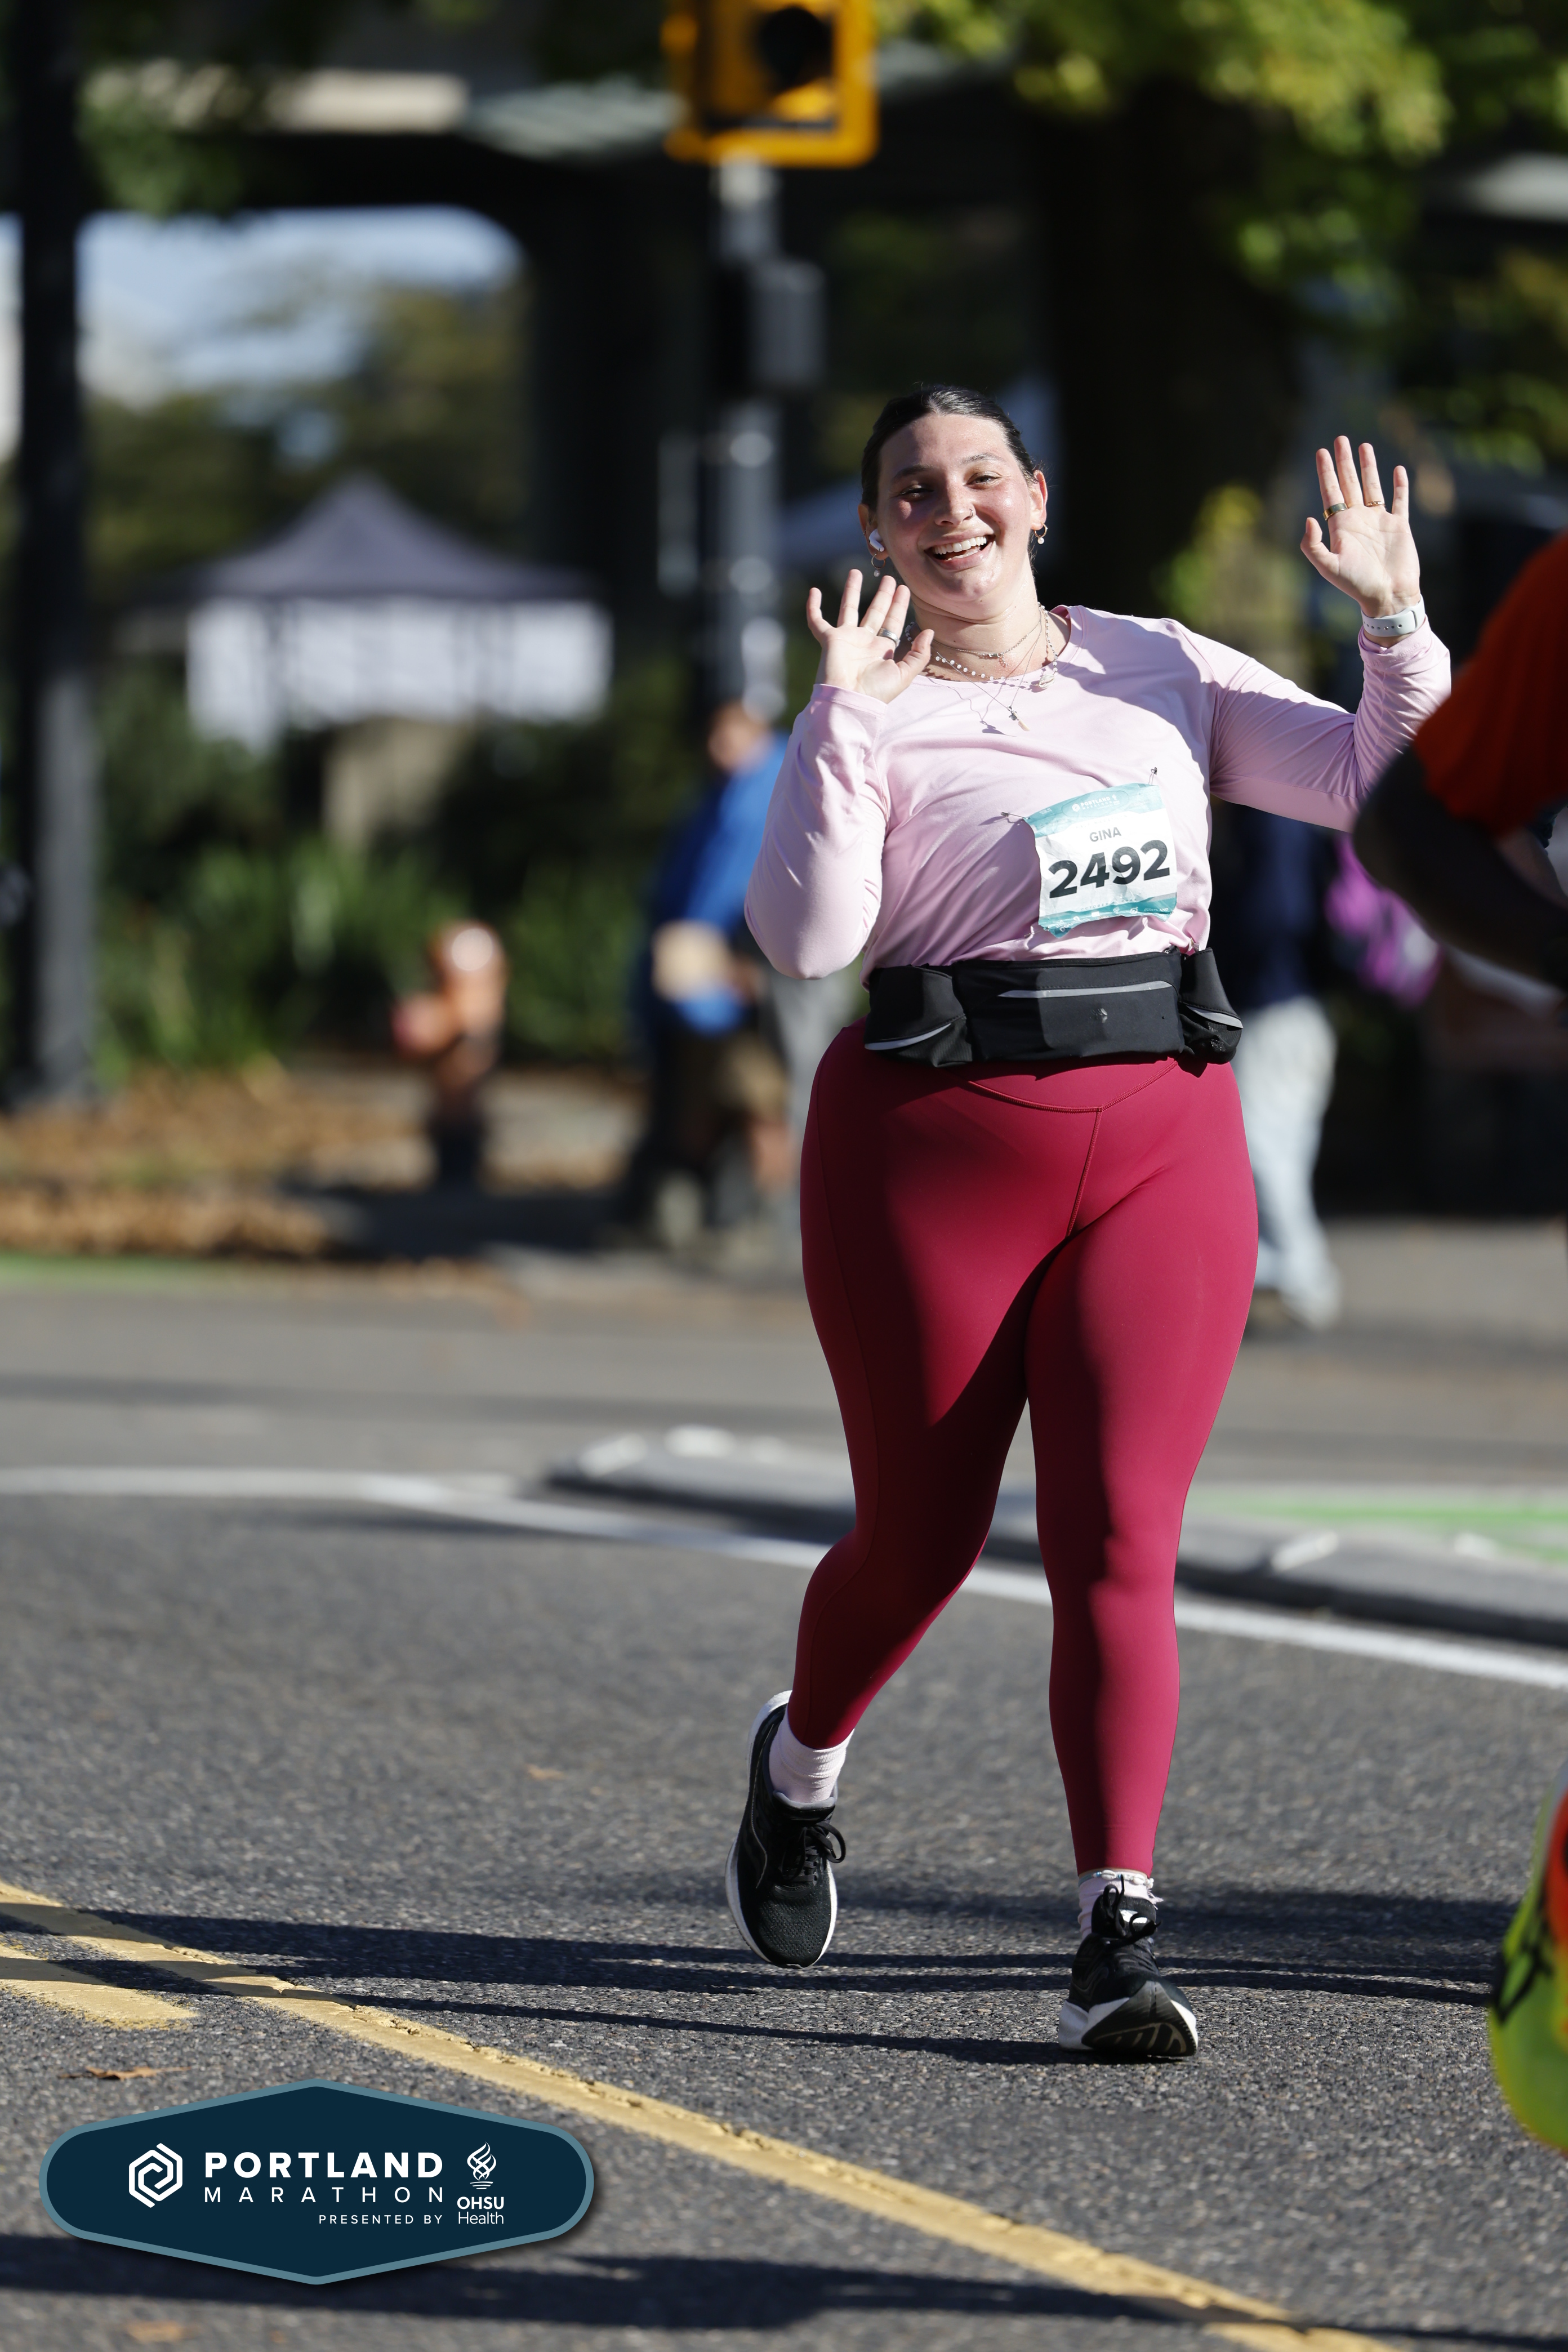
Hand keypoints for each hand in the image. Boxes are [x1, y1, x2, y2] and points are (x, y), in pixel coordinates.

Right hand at [806, 569, 932, 701]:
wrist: (850, 700)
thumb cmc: (877, 692)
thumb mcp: (905, 674)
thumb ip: (919, 653)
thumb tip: (929, 631)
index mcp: (882, 649)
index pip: (892, 622)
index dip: (899, 606)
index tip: (904, 589)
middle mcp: (864, 642)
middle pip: (875, 612)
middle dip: (882, 595)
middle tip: (889, 578)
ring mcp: (846, 639)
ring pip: (849, 609)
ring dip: (852, 591)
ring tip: (856, 572)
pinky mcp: (829, 640)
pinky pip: (817, 621)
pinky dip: (813, 607)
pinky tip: (814, 591)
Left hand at [1300, 437, 1421, 619]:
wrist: (1388, 595)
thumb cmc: (1357, 585)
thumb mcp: (1328, 567)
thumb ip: (1313, 546)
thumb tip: (1309, 518)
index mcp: (1341, 526)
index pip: (1331, 492)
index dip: (1326, 471)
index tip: (1322, 452)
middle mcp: (1358, 519)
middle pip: (1349, 483)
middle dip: (1344, 461)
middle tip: (1340, 439)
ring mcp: (1379, 521)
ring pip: (1372, 486)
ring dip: (1368, 467)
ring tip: (1364, 446)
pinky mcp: (1399, 525)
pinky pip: (1399, 500)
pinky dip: (1399, 485)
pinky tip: (1397, 470)